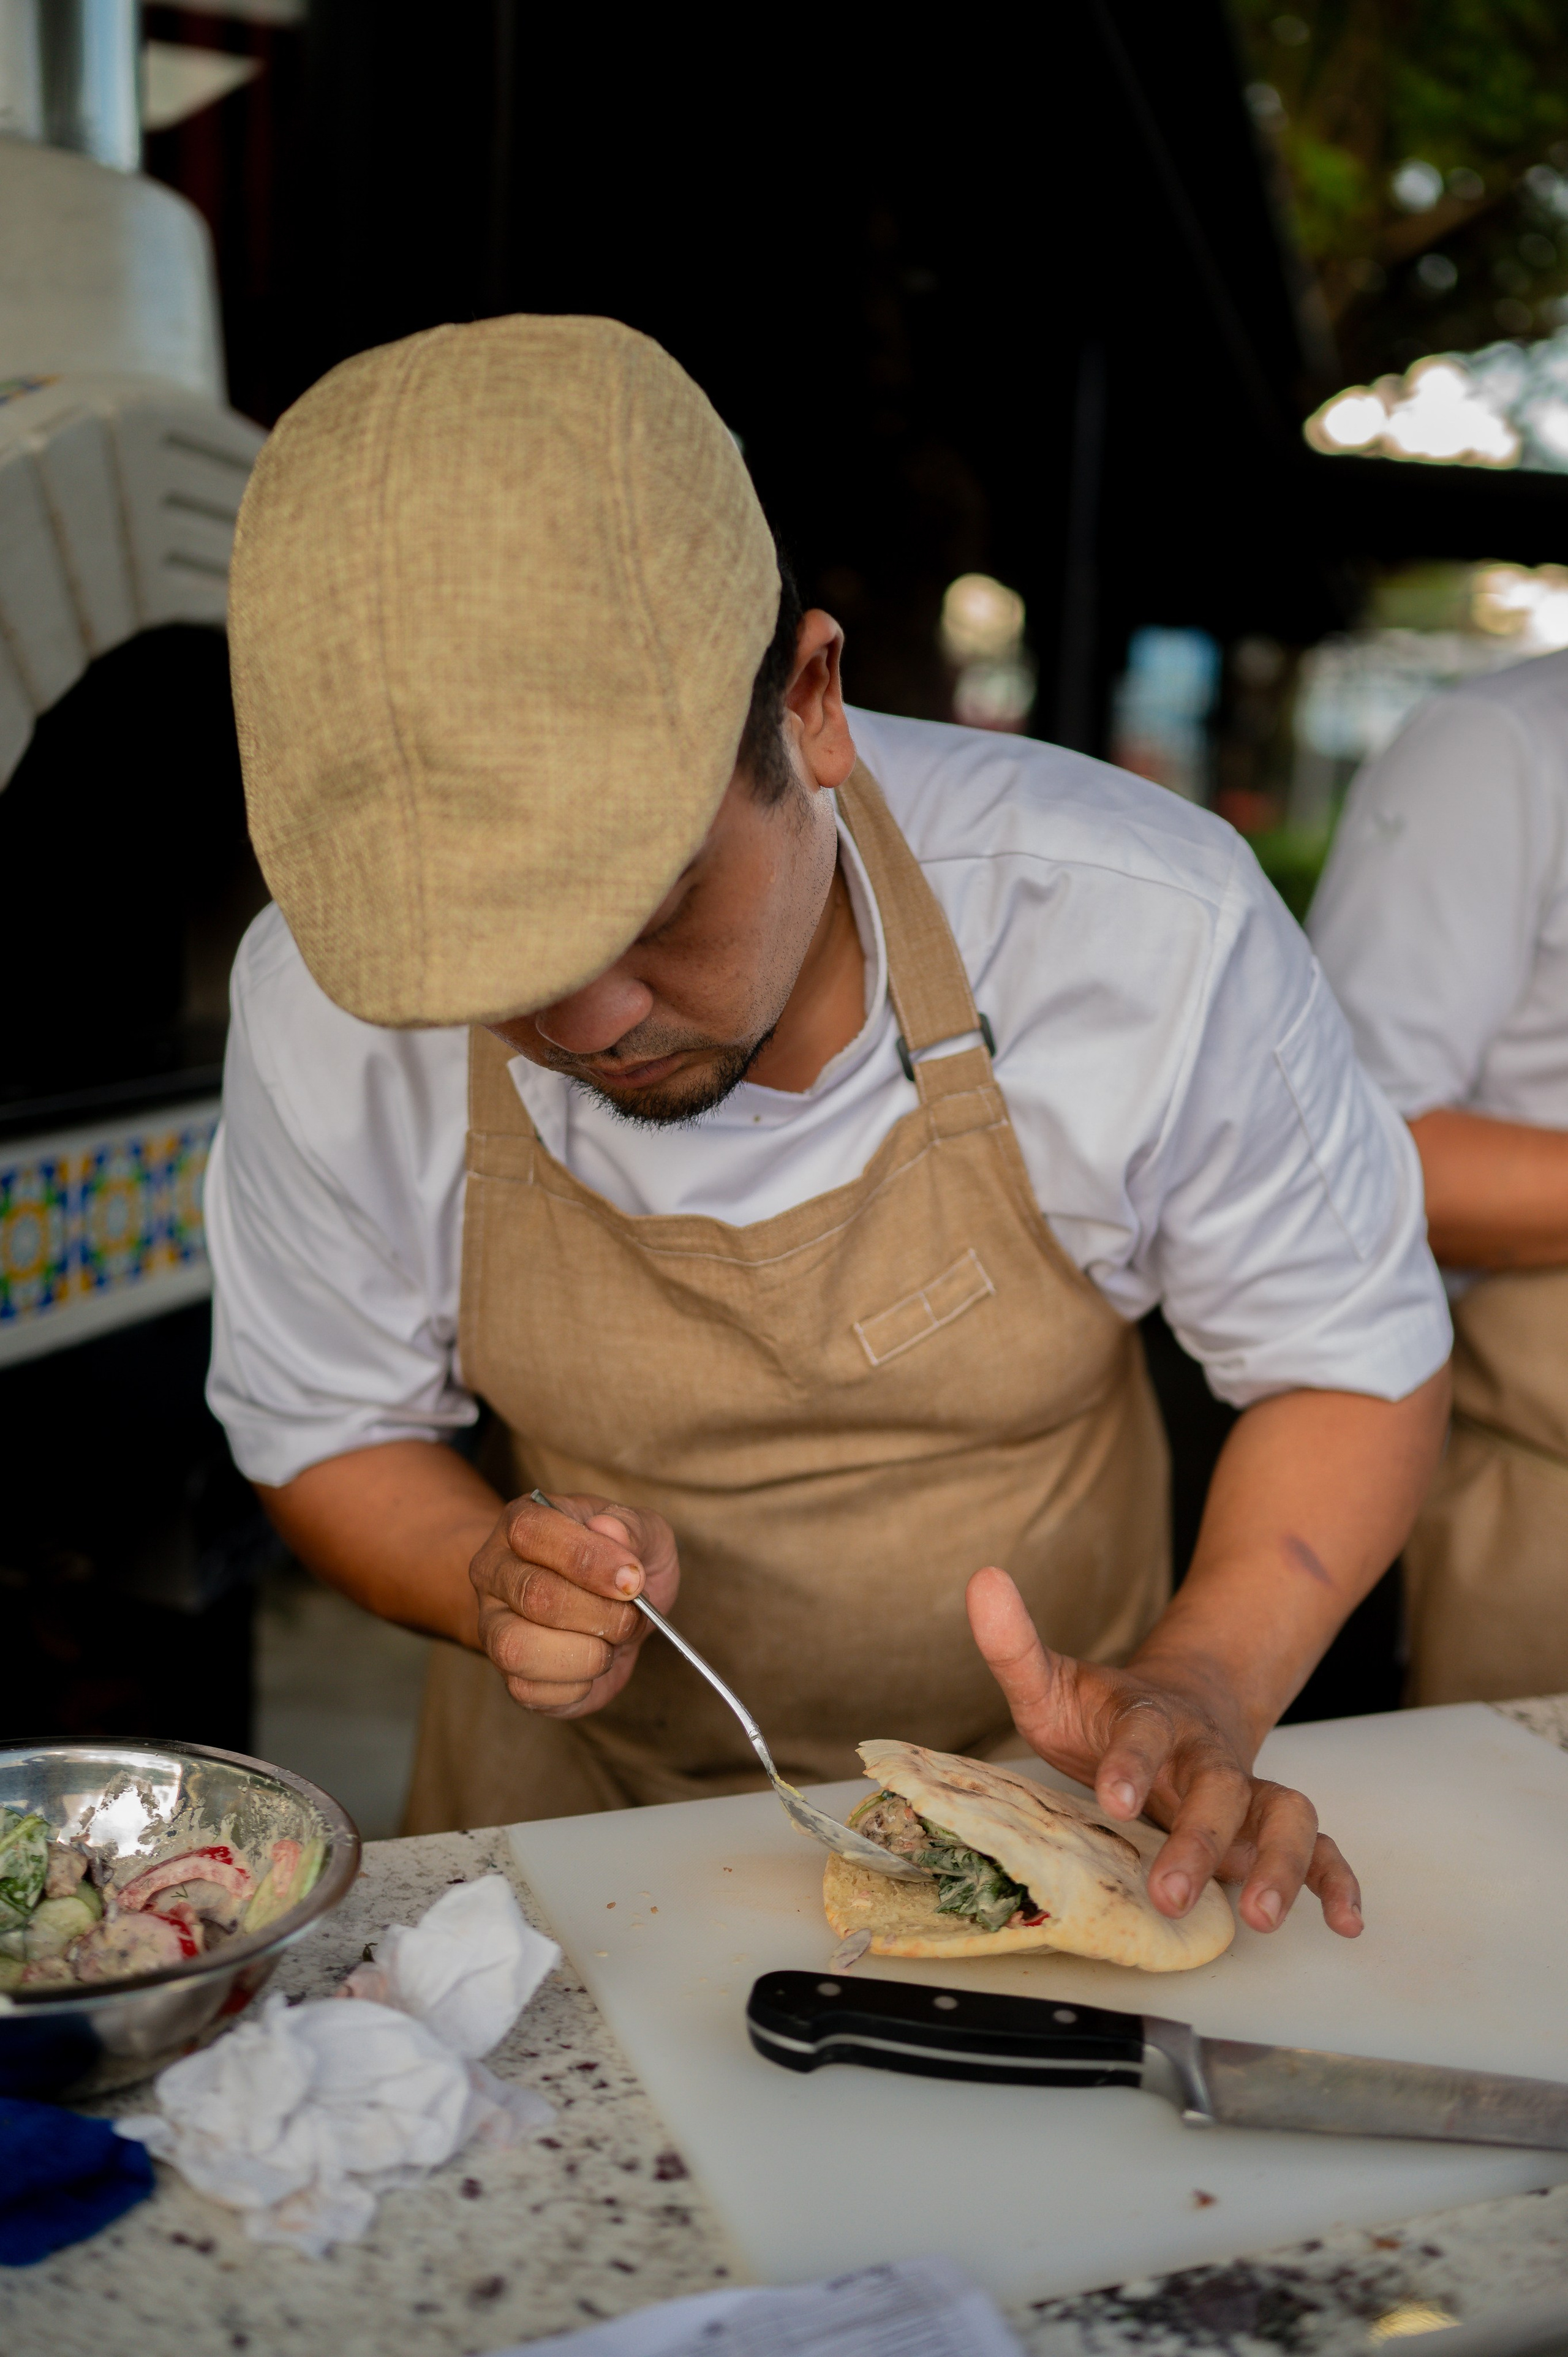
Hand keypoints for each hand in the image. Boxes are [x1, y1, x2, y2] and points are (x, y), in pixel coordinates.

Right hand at [471, 1491, 679, 1717]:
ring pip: (517, 1648)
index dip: (588, 1559)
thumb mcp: (644, 1533)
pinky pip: (529, 1690)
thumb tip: (609, 1529)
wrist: (615, 1610)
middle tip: (632, 1615)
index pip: (533, 1533)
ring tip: (611, 1644)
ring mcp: (493, 1625)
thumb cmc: (623, 1564)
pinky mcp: (507, 1675)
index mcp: (521, 1523)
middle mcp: (495, 1573)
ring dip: (585, 1654)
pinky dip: (578, 1685)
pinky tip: (595, 1664)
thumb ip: (633, 1526)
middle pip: (534, 1595)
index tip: (634, 1579)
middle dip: (600, 1613)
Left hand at [966, 1567, 1361, 1938]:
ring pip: (1283, 1814)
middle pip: (1219, 1786)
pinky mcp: (1267, 1823)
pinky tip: (1344, 1920)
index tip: (1113, 1797)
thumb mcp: (1051, 1681)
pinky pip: (1320, 1847)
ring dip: (1279, 1864)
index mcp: (1151, 1717)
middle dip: (1198, 1838)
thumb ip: (1015, 1645)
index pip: (1144, 1733)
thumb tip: (982, 1580)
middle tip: (1170, 1891)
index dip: (1131, 1762)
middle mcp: (1206, 1754)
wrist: (1180, 1704)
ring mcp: (1245, 1789)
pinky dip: (1336, 1880)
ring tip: (1260, 1915)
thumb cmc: (1104, 1710)